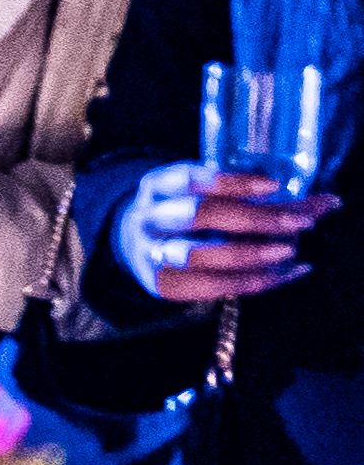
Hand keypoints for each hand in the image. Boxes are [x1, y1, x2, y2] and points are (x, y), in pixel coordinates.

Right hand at [113, 158, 334, 304]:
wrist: (136, 245)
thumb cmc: (188, 216)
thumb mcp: (211, 196)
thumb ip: (265, 199)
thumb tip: (327, 202)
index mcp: (159, 185)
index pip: (192, 178)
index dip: (232, 182)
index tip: (274, 186)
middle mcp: (150, 218)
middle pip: (199, 215)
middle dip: (253, 219)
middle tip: (298, 224)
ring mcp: (151, 253)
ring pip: (199, 254)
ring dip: (249, 254)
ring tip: (288, 253)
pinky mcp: (163, 284)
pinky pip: (211, 286)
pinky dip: (251, 281)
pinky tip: (283, 274)